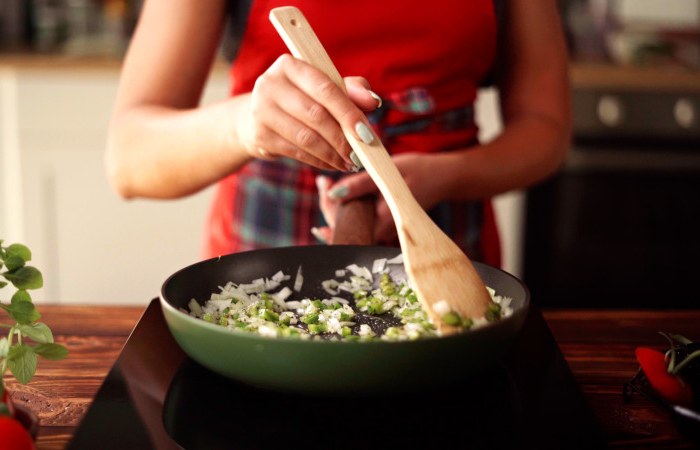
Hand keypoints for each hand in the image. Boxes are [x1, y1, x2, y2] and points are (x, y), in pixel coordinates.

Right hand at [238, 54, 379, 171]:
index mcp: (289, 65)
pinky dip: (320, 161)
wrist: (260, 119)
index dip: (348, 112)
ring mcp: (260, 110)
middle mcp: (270, 83)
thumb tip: (373, 100)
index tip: (367, 133)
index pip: (325, 89)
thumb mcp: (324, 89)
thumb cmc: (301, 100)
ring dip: (333, 154)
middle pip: (316, 115)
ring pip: (307, 137)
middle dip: (342, 139)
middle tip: (359, 155)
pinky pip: (297, 152)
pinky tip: (333, 164)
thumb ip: (351, 91)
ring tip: (349, 163)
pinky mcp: (259, 136)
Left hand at [316, 153, 445, 243]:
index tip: (324, 187)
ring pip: (352, 226)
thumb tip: (333, 194)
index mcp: (383, 221)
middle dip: (330, 207)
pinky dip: (349, 207)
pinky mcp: (385, 224)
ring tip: (328, 183)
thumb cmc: (419, 171)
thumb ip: (361, 184)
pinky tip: (342, 191)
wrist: (445, 178)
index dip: (330, 211)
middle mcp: (383, 231)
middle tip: (324, 182)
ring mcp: (384, 229)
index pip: (346, 228)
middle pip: (345, 229)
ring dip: (337, 207)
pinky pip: (361, 221)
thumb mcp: (389, 172)